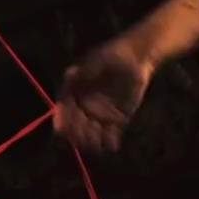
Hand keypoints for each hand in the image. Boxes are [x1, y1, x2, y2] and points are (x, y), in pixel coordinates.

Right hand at [54, 35, 156, 153]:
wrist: (136, 59)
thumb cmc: (114, 55)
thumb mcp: (99, 60)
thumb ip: (86, 70)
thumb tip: (69, 74)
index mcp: (74, 92)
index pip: (63, 110)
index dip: (62, 120)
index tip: (62, 128)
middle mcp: (83, 106)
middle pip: (75, 127)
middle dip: (77, 134)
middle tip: (86, 132)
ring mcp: (99, 115)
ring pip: (90, 135)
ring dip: (91, 141)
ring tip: (99, 138)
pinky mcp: (115, 120)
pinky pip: (109, 136)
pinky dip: (109, 142)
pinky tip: (113, 143)